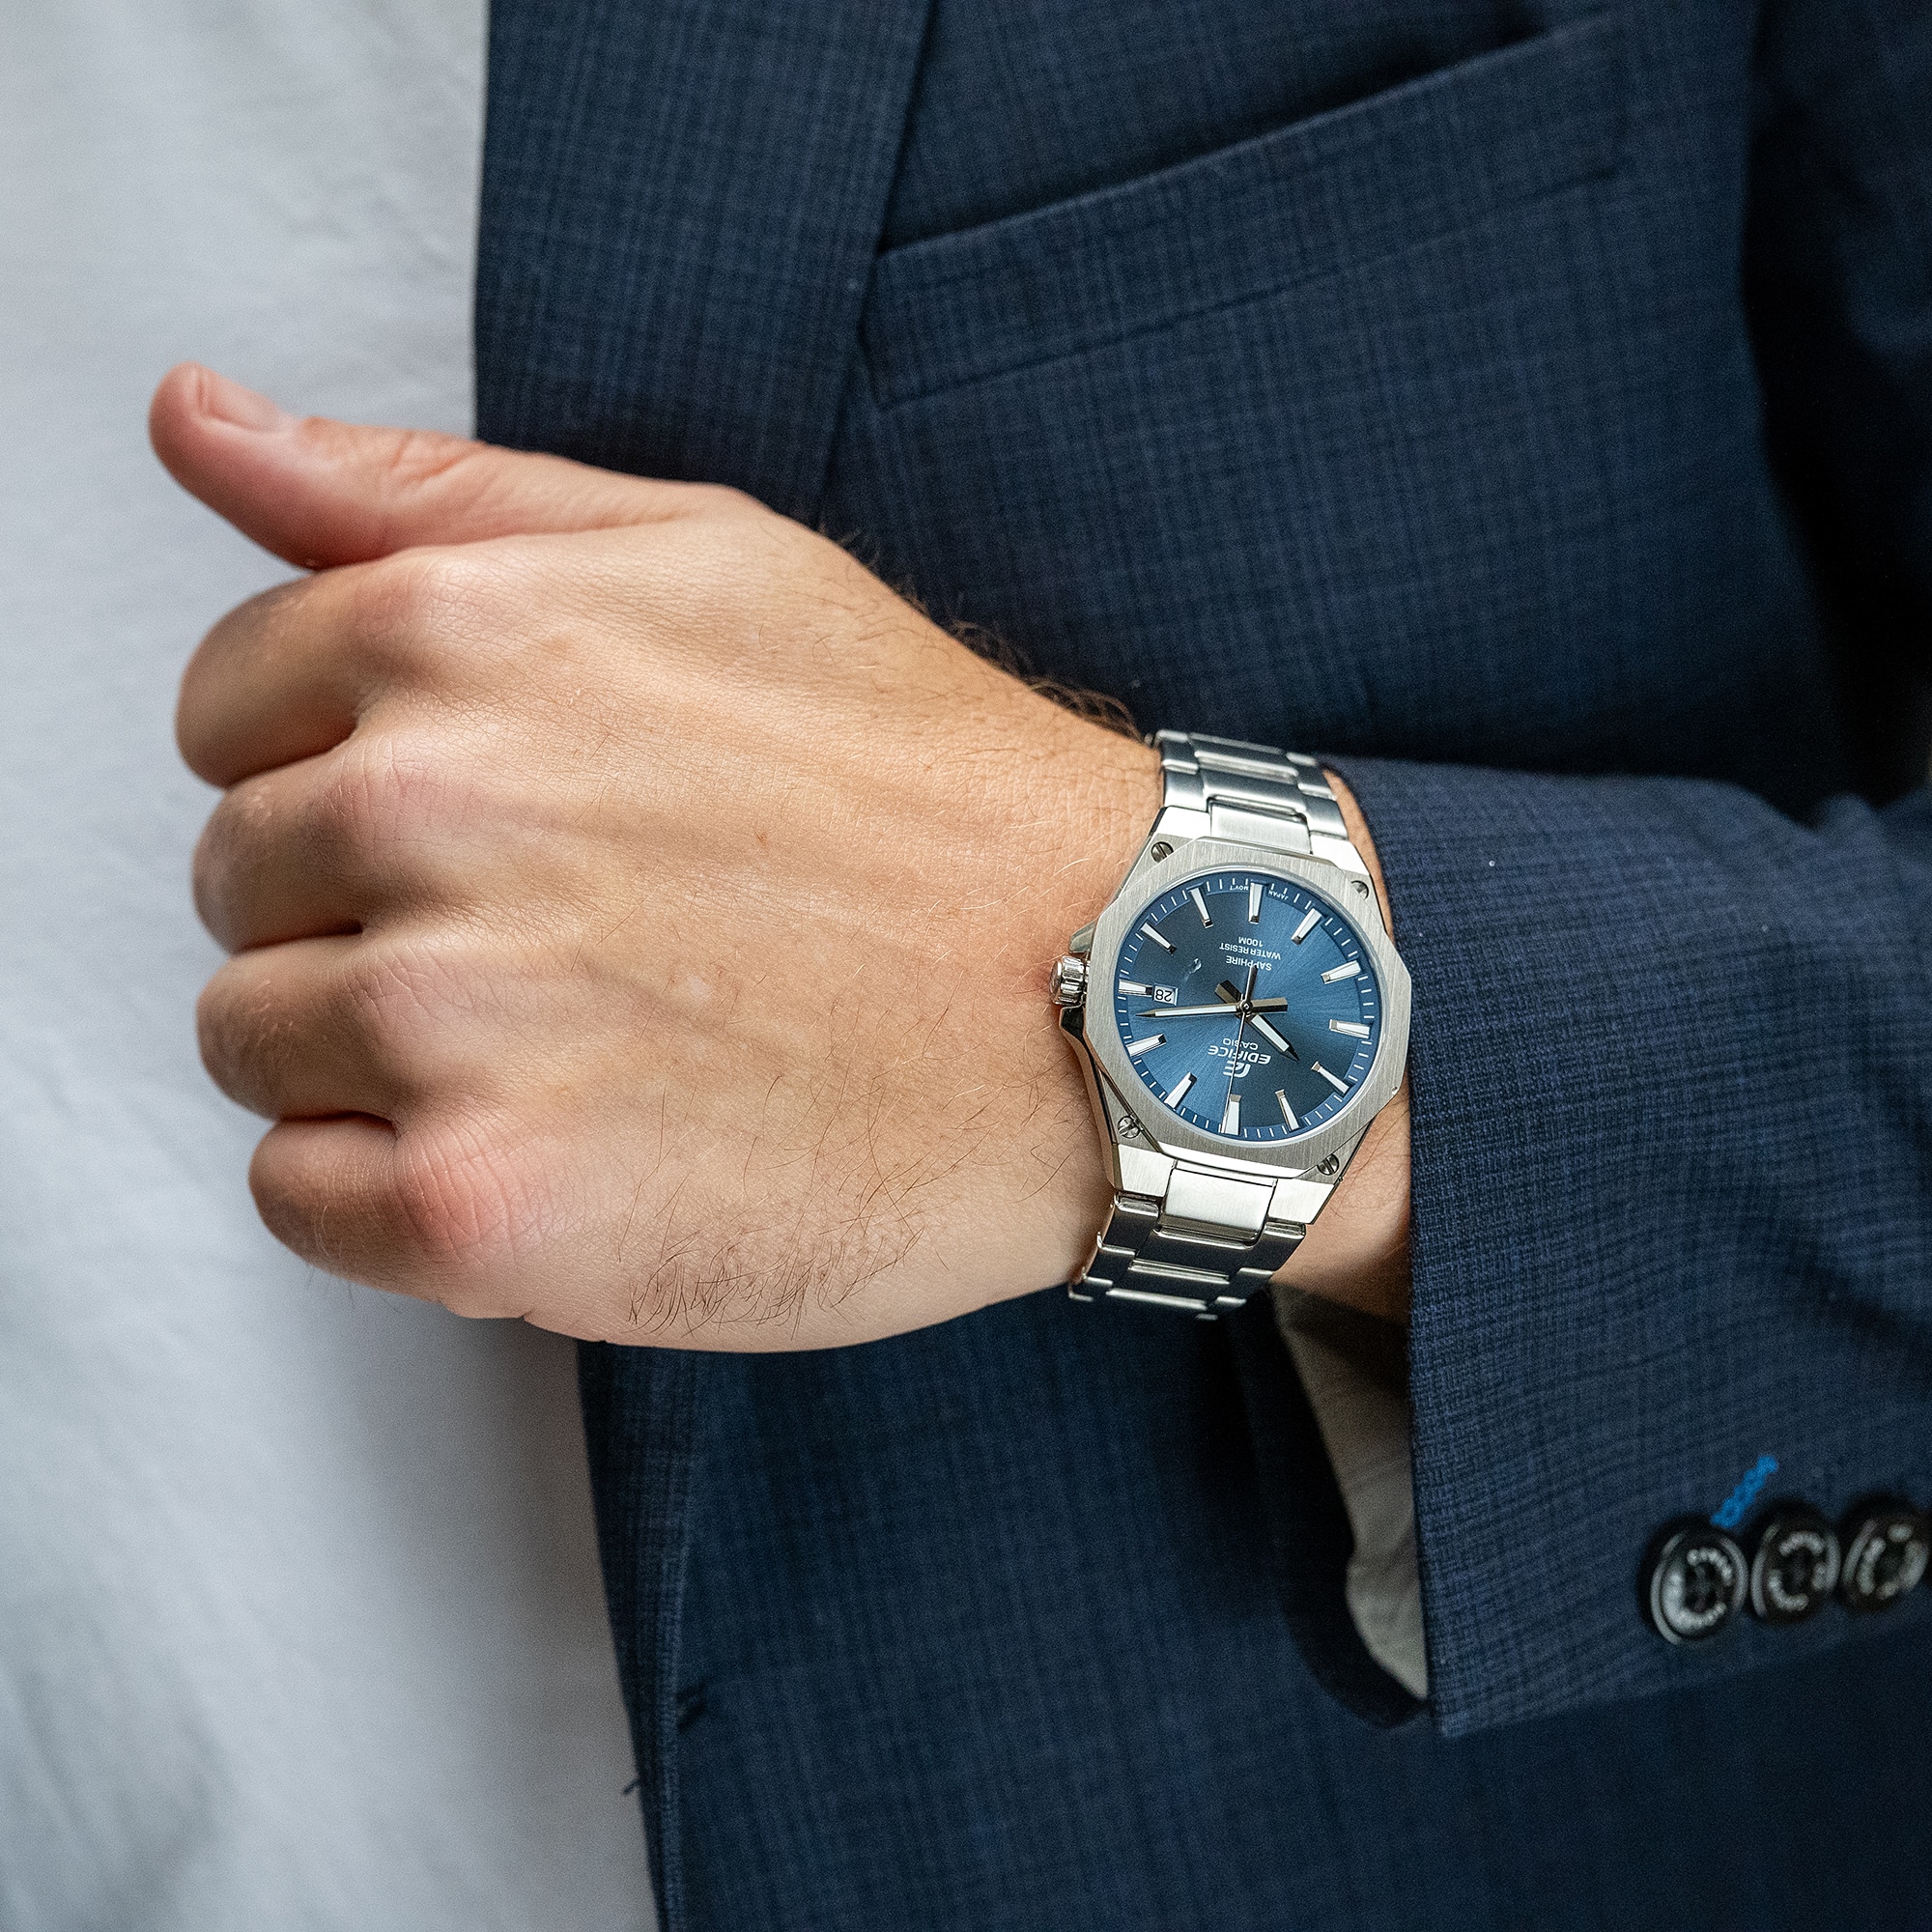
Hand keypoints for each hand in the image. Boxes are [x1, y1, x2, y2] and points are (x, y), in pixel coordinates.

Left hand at [153, 364, 1409, 1345]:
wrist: (1110, 1002)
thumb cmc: (925, 787)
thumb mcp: (703, 558)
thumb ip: (422, 492)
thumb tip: (197, 417)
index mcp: (459, 639)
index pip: (227, 708)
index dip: (341, 769)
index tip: (478, 820)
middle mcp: (427, 814)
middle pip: (238, 882)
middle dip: (365, 908)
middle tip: (565, 937)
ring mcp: (453, 1020)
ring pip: (255, 1041)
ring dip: (379, 1053)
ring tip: (575, 1042)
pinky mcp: (490, 1209)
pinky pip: (300, 1198)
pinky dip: (387, 1189)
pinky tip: (546, 1144)